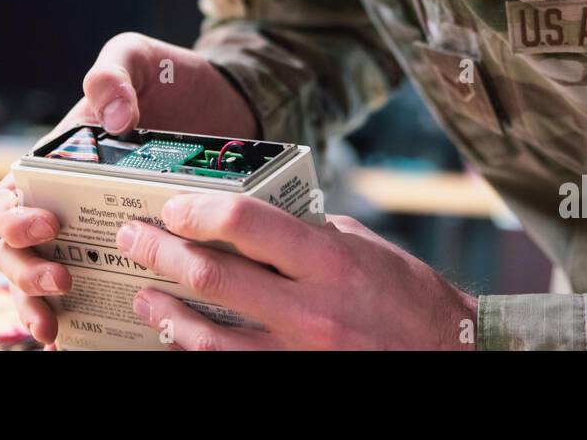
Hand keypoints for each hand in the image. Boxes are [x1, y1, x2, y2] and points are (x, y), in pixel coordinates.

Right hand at [0, 32, 259, 343]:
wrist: (229, 99)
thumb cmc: (172, 78)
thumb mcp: (138, 58)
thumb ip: (113, 73)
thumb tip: (115, 118)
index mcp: (57, 163)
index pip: (8, 200)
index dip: (12, 218)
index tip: (46, 224)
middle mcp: (70, 202)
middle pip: (16, 252)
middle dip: (25, 274)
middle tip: (62, 279)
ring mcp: (100, 230)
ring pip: (45, 281)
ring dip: (38, 305)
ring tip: (56, 321)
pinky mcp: (139, 249)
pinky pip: (101, 290)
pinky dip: (81, 318)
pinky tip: (79, 338)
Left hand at [118, 193, 479, 349]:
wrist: (451, 356)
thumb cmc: (408, 298)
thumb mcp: (363, 249)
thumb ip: (309, 235)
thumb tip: (259, 222)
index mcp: (330, 259)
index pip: (248, 222)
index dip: (200, 209)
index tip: (174, 205)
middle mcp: (312, 308)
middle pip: (214, 275)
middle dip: (162, 253)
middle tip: (135, 239)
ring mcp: (300, 354)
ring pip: (209, 334)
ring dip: (166, 310)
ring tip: (143, 292)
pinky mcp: (293, 380)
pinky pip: (230, 367)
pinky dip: (197, 351)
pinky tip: (180, 338)